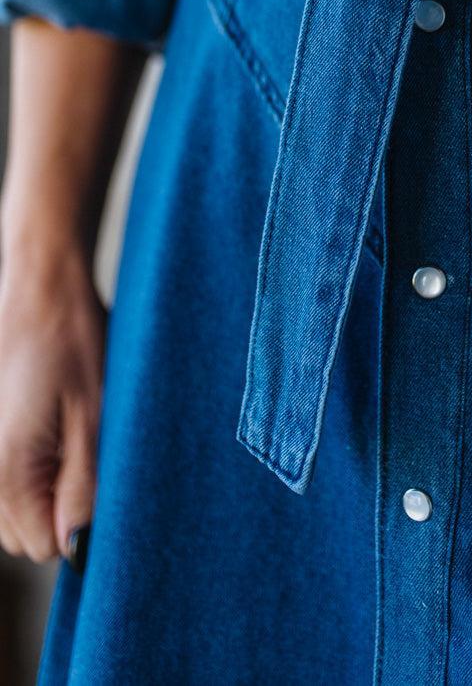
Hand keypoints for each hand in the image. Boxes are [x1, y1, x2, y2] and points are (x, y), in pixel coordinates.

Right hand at [0, 242, 105, 564]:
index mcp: (7, 471)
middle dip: (60, 507)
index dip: (80, 523)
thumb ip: (84, 488)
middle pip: (23, 533)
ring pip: (14, 507)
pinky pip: (8, 477)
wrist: (42, 285)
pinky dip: (32, 465)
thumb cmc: (73, 340)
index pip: (42, 546)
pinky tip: (51, 427)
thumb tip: (76, 546)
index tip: (101, 481)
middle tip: (88, 451)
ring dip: (46, 485)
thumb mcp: (96, 416)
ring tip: (70, 433)